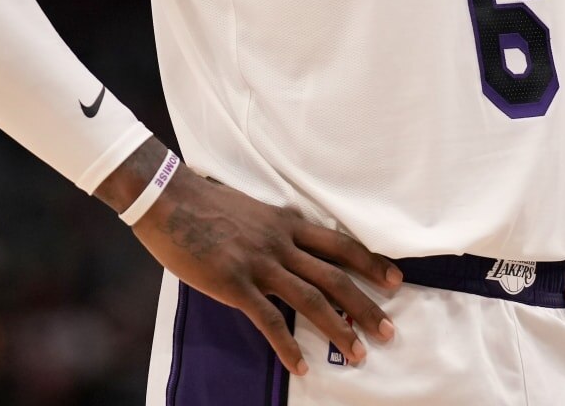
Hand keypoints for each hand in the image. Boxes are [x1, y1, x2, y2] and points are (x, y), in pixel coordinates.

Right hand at [131, 168, 402, 374]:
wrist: (169, 199)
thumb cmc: (206, 203)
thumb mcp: (254, 211)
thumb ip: (276, 231)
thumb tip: (292, 249)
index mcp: (287, 223)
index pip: (340, 244)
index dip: (370, 263)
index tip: (395, 279)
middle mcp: (281, 243)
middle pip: (335, 276)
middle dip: (366, 305)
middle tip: (390, 330)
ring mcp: (259, 263)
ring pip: (311, 299)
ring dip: (339, 328)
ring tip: (360, 352)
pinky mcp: (235, 283)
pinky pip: (268, 319)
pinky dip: (287, 345)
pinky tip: (302, 366)